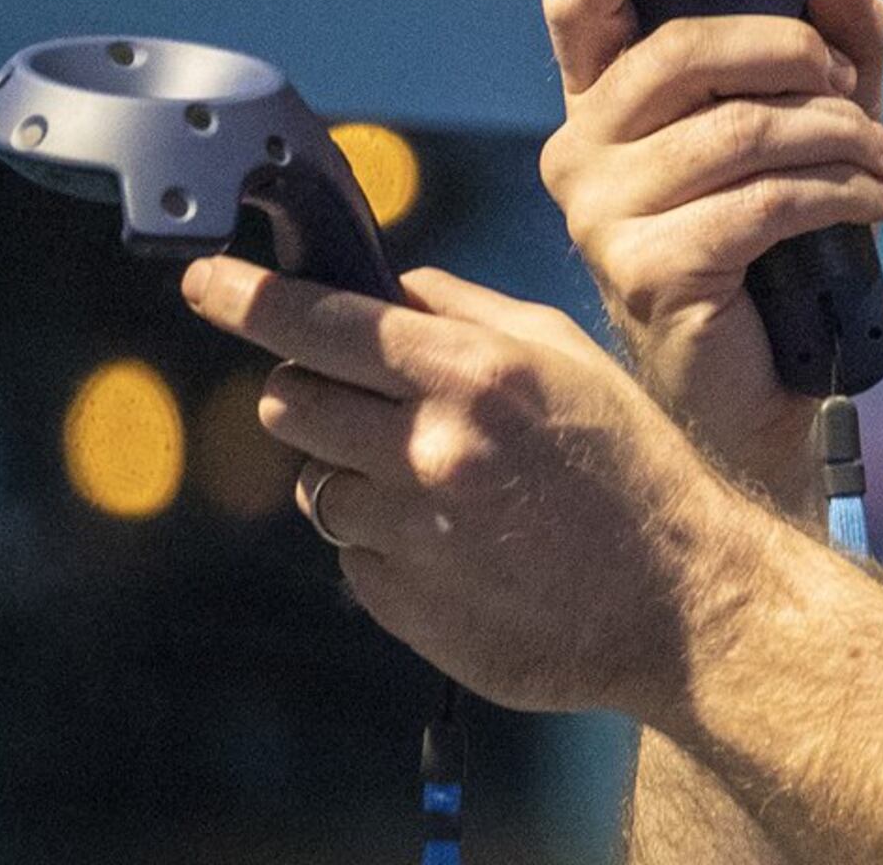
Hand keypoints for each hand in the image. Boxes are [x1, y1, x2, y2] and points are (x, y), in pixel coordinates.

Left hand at [183, 255, 771, 721]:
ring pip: (313, 482)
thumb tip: (383, 287)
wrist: (679, 598)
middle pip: (288, 400)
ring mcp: (410, 530)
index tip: (204, 283)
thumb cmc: (629, 467)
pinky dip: (383, 540)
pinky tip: (457, 543)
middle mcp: (431, 447)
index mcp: (474, 372)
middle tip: (364, 401)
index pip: (322, 323)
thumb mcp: (566, 357)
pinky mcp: (399, 600)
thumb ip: (467, 311)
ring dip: (351, 473)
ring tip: (439, 485)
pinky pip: (349, 552)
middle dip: (308, 391)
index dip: (247, 300)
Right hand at [537, 0, 882, 500]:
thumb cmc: (768, 250)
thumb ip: (828, 55)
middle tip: (855, 90)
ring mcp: (602, 215)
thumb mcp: (810, 132)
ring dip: (838, 137)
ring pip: (739, 130)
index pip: (580, 3)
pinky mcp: (647, 269)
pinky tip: (875, 203)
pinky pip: (761, 200)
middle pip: (679, 53)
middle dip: (791, 56)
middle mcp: (580, 151)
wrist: (756, 388)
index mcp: (603, 104)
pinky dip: (838, 193)